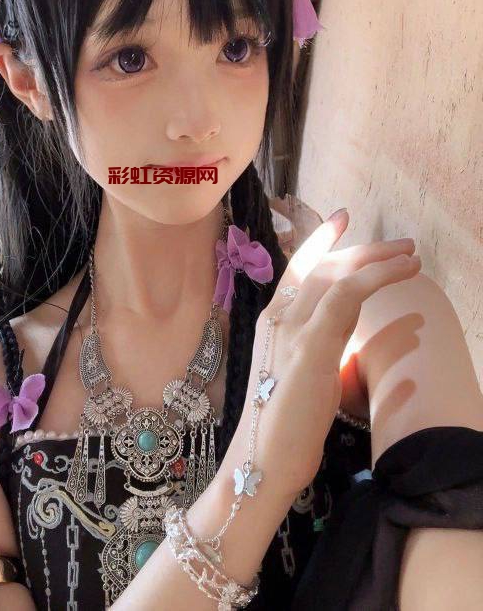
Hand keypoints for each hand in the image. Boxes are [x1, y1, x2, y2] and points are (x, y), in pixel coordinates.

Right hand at [249, 209, 420, 495]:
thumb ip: (320, 343)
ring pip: (336, 274)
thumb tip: (345, 328)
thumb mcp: (303, 373)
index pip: (298, 269)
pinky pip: (345, 295)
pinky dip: (376, 277)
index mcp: (274, 321)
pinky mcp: (310, 344)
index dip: (320, 242)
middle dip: (364, 249)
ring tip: (411, 256)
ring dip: (378, 259)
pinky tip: (402, 273)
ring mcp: (292, 327)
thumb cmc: (284, 423)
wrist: (263, 457)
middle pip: (322, 266)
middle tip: (401, 244)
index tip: (341, 218)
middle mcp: (278, 315)